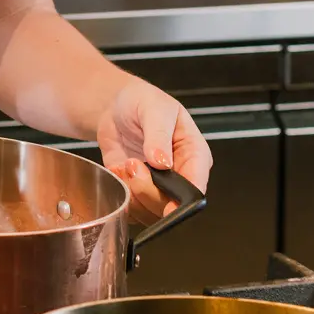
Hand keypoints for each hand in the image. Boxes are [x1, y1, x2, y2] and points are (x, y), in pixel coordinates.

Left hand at [94, 78, 212, 219]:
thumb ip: (159, 135)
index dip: (184, 202)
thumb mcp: (154, 109)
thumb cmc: (142, 102)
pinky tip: (119, 169)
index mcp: (195, 155)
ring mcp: (158, 186)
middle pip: (170, 204)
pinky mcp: (137, 191)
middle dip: (147, 189)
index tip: (169, 208)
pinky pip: (131, 208)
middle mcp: (180, 175)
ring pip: (149, 211)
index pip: (196, 187)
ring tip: (126, 163)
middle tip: (133, 164)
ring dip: (131, 191)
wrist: (117, 108)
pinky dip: (120, 192)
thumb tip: (163, 162)